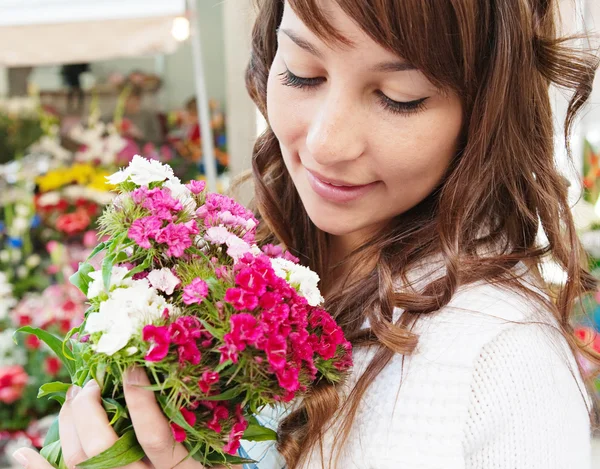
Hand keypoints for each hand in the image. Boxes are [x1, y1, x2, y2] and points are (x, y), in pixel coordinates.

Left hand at [11, 368, 221, 468]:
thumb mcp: (223, 458)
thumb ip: (224, 434)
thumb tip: (216, 387)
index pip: (156, 436)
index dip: (141, 400)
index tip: (135, 365)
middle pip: (105, 449)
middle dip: (90, 407)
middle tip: (92, 380)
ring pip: (81, 463)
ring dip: (67, 423)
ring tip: (75, 395)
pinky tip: (24, 451)